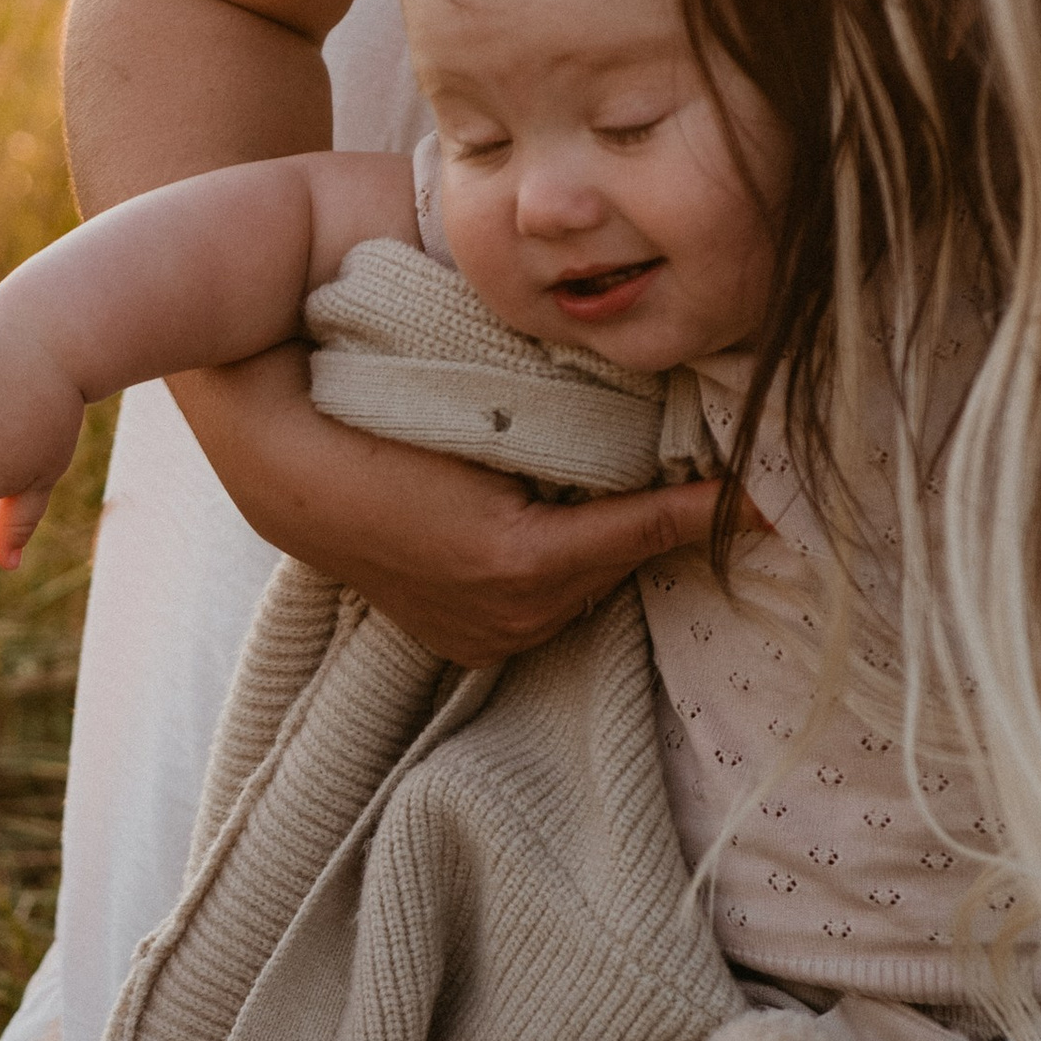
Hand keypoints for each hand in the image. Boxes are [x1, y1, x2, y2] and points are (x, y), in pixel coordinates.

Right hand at [173, 347, 756, 664]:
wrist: (269, 446)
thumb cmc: (368, 410)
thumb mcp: (474, 402)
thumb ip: (564, 414)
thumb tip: (653, 414)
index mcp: (517, 563)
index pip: (647, 530)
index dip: (711, 508)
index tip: (771, 495)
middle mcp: (510, 616)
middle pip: (624, 559)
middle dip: (666, 516)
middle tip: (719, 471)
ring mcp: (485, 635)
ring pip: (591, 580)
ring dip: (618, 536)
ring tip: (658, 483)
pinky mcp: (463, 638)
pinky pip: (550, 600)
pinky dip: (574, 562)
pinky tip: (581, 514)